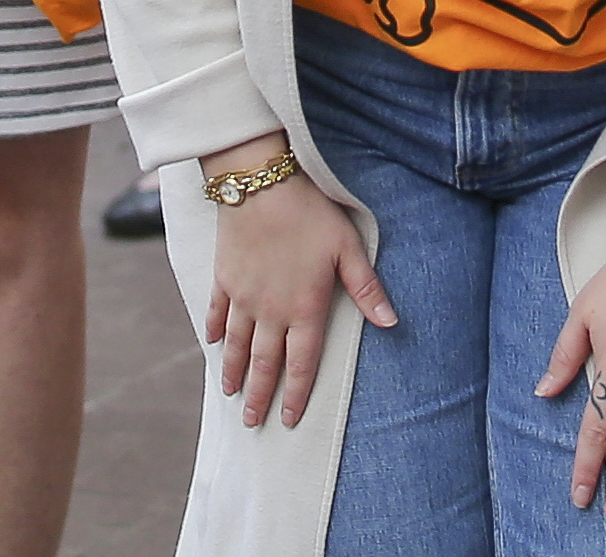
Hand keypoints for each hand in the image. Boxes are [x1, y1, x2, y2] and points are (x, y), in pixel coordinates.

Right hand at [201, 147, 392, 428]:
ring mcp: (243, 296)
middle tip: (253, 423)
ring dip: (234, 373)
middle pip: (265, 363)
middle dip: (260, 396)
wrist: (260, 183)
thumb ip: (366, 289)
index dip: (296, 393)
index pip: (302, 363)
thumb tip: (392, 323)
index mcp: (304, 308)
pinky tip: (213, 345)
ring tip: (231, 395)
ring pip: (237, 346)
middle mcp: (271, 311)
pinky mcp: (223, 277)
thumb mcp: (348, 248)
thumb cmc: (310, 212)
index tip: (288, 418)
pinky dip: (214, 332)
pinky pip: (217, 313)